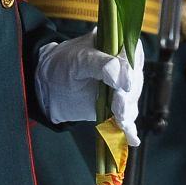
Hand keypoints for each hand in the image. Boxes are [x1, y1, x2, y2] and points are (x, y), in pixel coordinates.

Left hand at [36, 28, 144, 146]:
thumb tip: (123, 78)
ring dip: (127, 111)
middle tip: (118, 106)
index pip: (134, 54)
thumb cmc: (63, 65)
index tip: (124, 85)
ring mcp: (121, 89)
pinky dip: (130, 129)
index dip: (132, 69)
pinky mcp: (116, 108)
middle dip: (128, 95)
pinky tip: (132, 138)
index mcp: (116, 46)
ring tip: (120, 119)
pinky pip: (126, 119)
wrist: (49, 87)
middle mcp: (123, 67)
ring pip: (132, 100)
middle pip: (135, 80)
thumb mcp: (79, 60)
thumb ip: (101, 65)